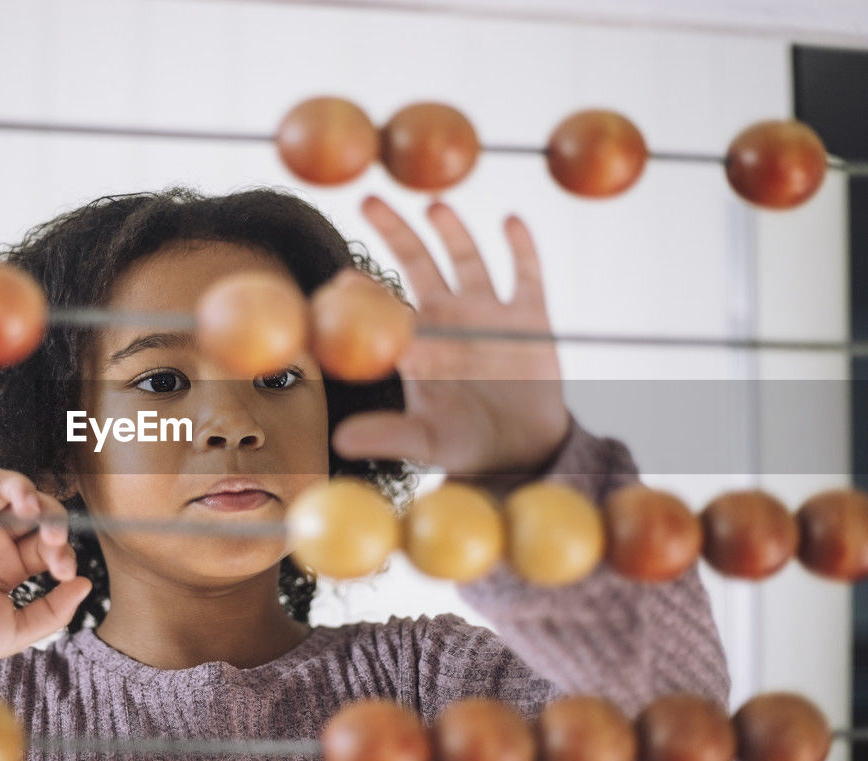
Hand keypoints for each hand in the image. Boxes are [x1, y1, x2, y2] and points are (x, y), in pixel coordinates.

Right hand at [0, 444, 91, 665]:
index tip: (64, 573)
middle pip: (34, 508)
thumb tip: (86, 583)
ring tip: (30, 508)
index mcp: (14, 563)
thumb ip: (53, 611)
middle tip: (53, 539)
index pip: (49, 541)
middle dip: (52, 518)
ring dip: (22, 489)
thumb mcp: (16, 632)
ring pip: (1, 486)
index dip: (64, 551)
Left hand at [332, 195, 569, 476]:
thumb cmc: (466, 446)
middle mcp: (449, 320)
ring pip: (467, 258)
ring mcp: (489, 313)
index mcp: (420, 345)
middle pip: (418, 264)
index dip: (363, 291)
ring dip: (452, 230)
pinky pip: (526, 273)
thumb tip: (341, 441)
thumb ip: (387, 435)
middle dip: (394, 231)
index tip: (341, 278)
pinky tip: (511, 221)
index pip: (384, 308)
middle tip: (368, 199)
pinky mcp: (530, 316)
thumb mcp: (426, 442)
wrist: (524, 451)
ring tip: (434, 204)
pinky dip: (521, 247)